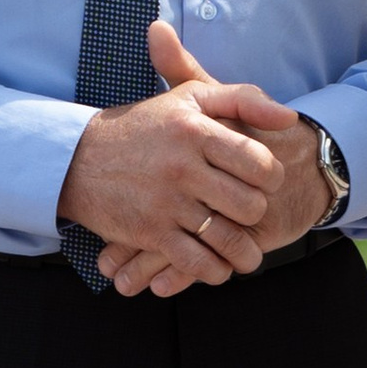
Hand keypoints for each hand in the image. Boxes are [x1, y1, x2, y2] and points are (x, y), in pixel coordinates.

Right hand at [75, 24, 328, 300]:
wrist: (77, 159)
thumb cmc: (144, 126)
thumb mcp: (190, 97)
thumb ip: (244, 99)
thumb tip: (289, 118)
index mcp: (195, 131)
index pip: (258, 162)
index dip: (272, 177)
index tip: (266, 182)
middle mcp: (182, 167)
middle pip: (248, 204)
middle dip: (257, 214)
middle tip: (251, 214)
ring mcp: (165, 203)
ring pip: (227, 239)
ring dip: (244, 252)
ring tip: (247, 252)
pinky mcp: (149, 233)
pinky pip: (197, 263)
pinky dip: (215, 270)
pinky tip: (218, 265)